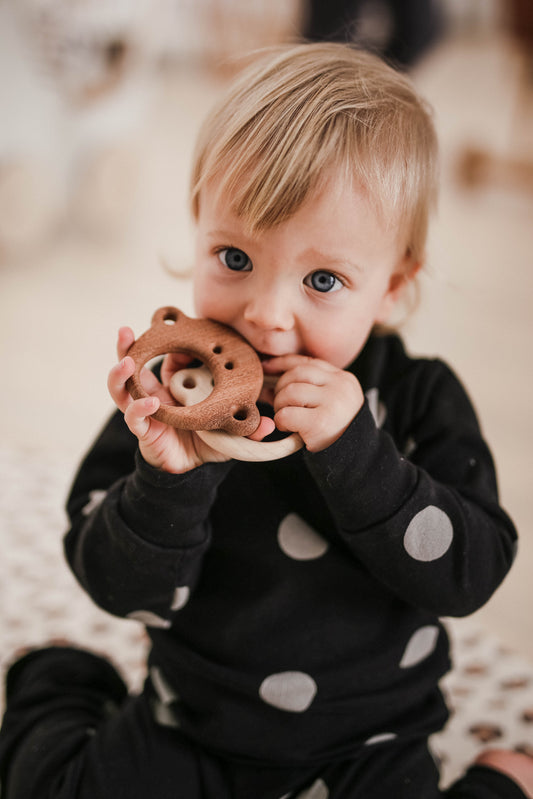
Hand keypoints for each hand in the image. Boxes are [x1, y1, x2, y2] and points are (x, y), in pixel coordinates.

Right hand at [107, 328, 273, 471]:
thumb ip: (248, 426)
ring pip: (122, 389)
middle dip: (126, 347)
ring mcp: (145, 411)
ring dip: (120, 373)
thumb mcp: (230, 429)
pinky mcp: (143, 430)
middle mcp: (155, 394)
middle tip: (126, 331)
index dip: (168, 345)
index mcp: (174, 386)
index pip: (166, 359)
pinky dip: (138, 409)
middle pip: (132, 366)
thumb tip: (271, 426)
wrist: (191, 471)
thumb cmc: (207, 442)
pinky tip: (147, 403)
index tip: (175, 333)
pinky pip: (133, 417)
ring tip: (126, 361)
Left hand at [263, 355, 363, 451]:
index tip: (266, 367)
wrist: (352, 458)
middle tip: (280, 405)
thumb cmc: (333, 429)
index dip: (282, 363)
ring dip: (280, 405)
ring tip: (285, 417)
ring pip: (290, 391)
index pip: (306, 362)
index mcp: (342, 379)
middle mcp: (340, 386)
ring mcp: (333, 403)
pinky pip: (287, 413)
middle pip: (296, 374)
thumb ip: (307, 385)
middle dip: (280, 388)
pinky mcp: (321, 422)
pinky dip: (281, 421)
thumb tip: (267, 370)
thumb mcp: (327, 402)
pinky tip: (288, 428)